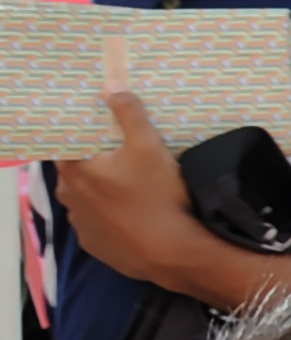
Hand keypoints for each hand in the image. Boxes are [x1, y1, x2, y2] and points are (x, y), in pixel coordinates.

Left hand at [59, 90, 232, 301]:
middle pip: (76, 174)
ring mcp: (81, 226)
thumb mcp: (150, 146)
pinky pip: (99, 226)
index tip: (102, 136)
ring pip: (87, 202)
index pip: (65, 146)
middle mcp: (69, 198)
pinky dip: (111, 220)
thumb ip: (129, 114)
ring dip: (102, 195)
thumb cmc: (158, 196)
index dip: (82, 139)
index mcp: (75, 171)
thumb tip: (111, 86)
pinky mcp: (97, 248)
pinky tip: (134, 218)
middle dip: (95, 167)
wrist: (175, 254)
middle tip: (124, 162)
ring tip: (132, 193)